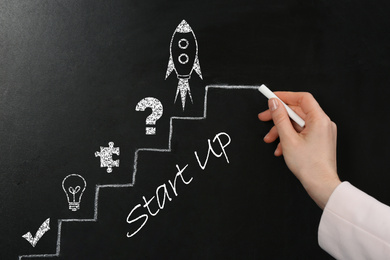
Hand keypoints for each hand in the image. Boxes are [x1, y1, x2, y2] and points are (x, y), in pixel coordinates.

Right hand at [258, 92, 340, 208]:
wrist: (321, 185)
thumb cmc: (309, 165)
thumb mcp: (288, 139)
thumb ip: (280, 118)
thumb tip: (274, 103)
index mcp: (319, 119)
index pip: (302, 98)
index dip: (285, 96)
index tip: (272, 97)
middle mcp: (323, 123)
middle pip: (297, 112)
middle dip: (279, 116)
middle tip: (263, 118)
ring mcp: (321, 132)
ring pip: (297, 124)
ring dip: (281, 130)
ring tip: (270, 140)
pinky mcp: (319, 140)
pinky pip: (301, 133)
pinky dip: (289, 138)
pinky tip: (280, 149)